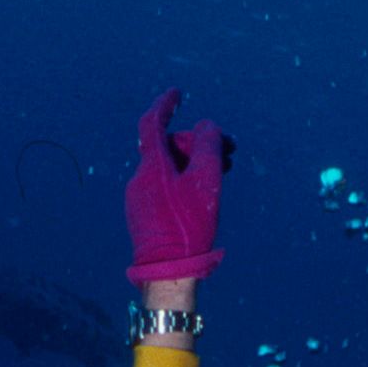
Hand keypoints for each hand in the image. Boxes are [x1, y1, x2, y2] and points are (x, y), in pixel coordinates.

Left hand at [125, 88, 232, 285]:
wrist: (168, 273)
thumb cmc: (188, 228)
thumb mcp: (206, 184)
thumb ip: (209, 148)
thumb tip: (208, 126)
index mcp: (152, 165)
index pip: (153, 121)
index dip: (165, 104)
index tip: (178, 93)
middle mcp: (140, 178)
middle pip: (168, 148)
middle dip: (197, 144)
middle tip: (228, 151)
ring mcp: (139, 198)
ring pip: (168, 170)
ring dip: (194, 165)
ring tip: (222, 173)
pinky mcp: (144, 217)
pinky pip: (164, 188)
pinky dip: (183, 183)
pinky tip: (202, 196)